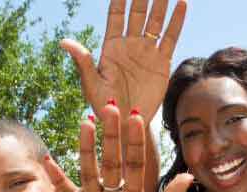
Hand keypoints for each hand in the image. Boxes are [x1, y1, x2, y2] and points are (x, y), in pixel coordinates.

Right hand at [44, 103, 192, 191]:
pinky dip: (59, 179)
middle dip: (111, 135)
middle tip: (109, 107)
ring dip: (87, 148)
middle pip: (112, 160)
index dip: (134, 141)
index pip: (135, 163)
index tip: (136, 116)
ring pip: (91, 171)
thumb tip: (188, 177)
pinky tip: (50, 161)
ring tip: (85, 122)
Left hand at [61, 0, 185, 119]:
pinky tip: (182, 4)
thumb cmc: (105, 107)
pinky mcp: (161, 62)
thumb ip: (83, 62)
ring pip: (155, 21)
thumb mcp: (92, 85)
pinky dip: (176, 21)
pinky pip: (170, 37)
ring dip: (160, 3)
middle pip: (137, 12)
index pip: (116, 15)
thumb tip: (64, 41)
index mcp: (111, 47)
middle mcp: (130, 44)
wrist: (128, 124)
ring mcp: (146, 51)